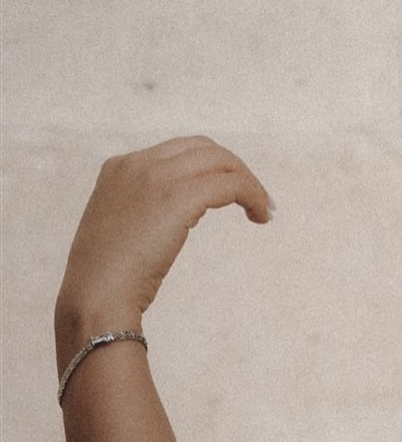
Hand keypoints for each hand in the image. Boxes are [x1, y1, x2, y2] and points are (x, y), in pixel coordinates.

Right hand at [55, 137, 272, 350]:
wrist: (96, 293)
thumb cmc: (108, 279)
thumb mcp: (121, 231)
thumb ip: (143, 213)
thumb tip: (168, 221)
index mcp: (121, 167)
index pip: (179, 151)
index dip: (212, 168)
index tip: (231, 193)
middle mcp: (138, 163)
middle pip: (204, 148)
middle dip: (236, 170)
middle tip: (257, 200)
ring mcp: (156, 176)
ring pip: (221, 161)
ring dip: (250, 183)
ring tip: (264, 211)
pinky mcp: (177, 197)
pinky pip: (230, 184)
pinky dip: (252, 195)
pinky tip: (261, 217)